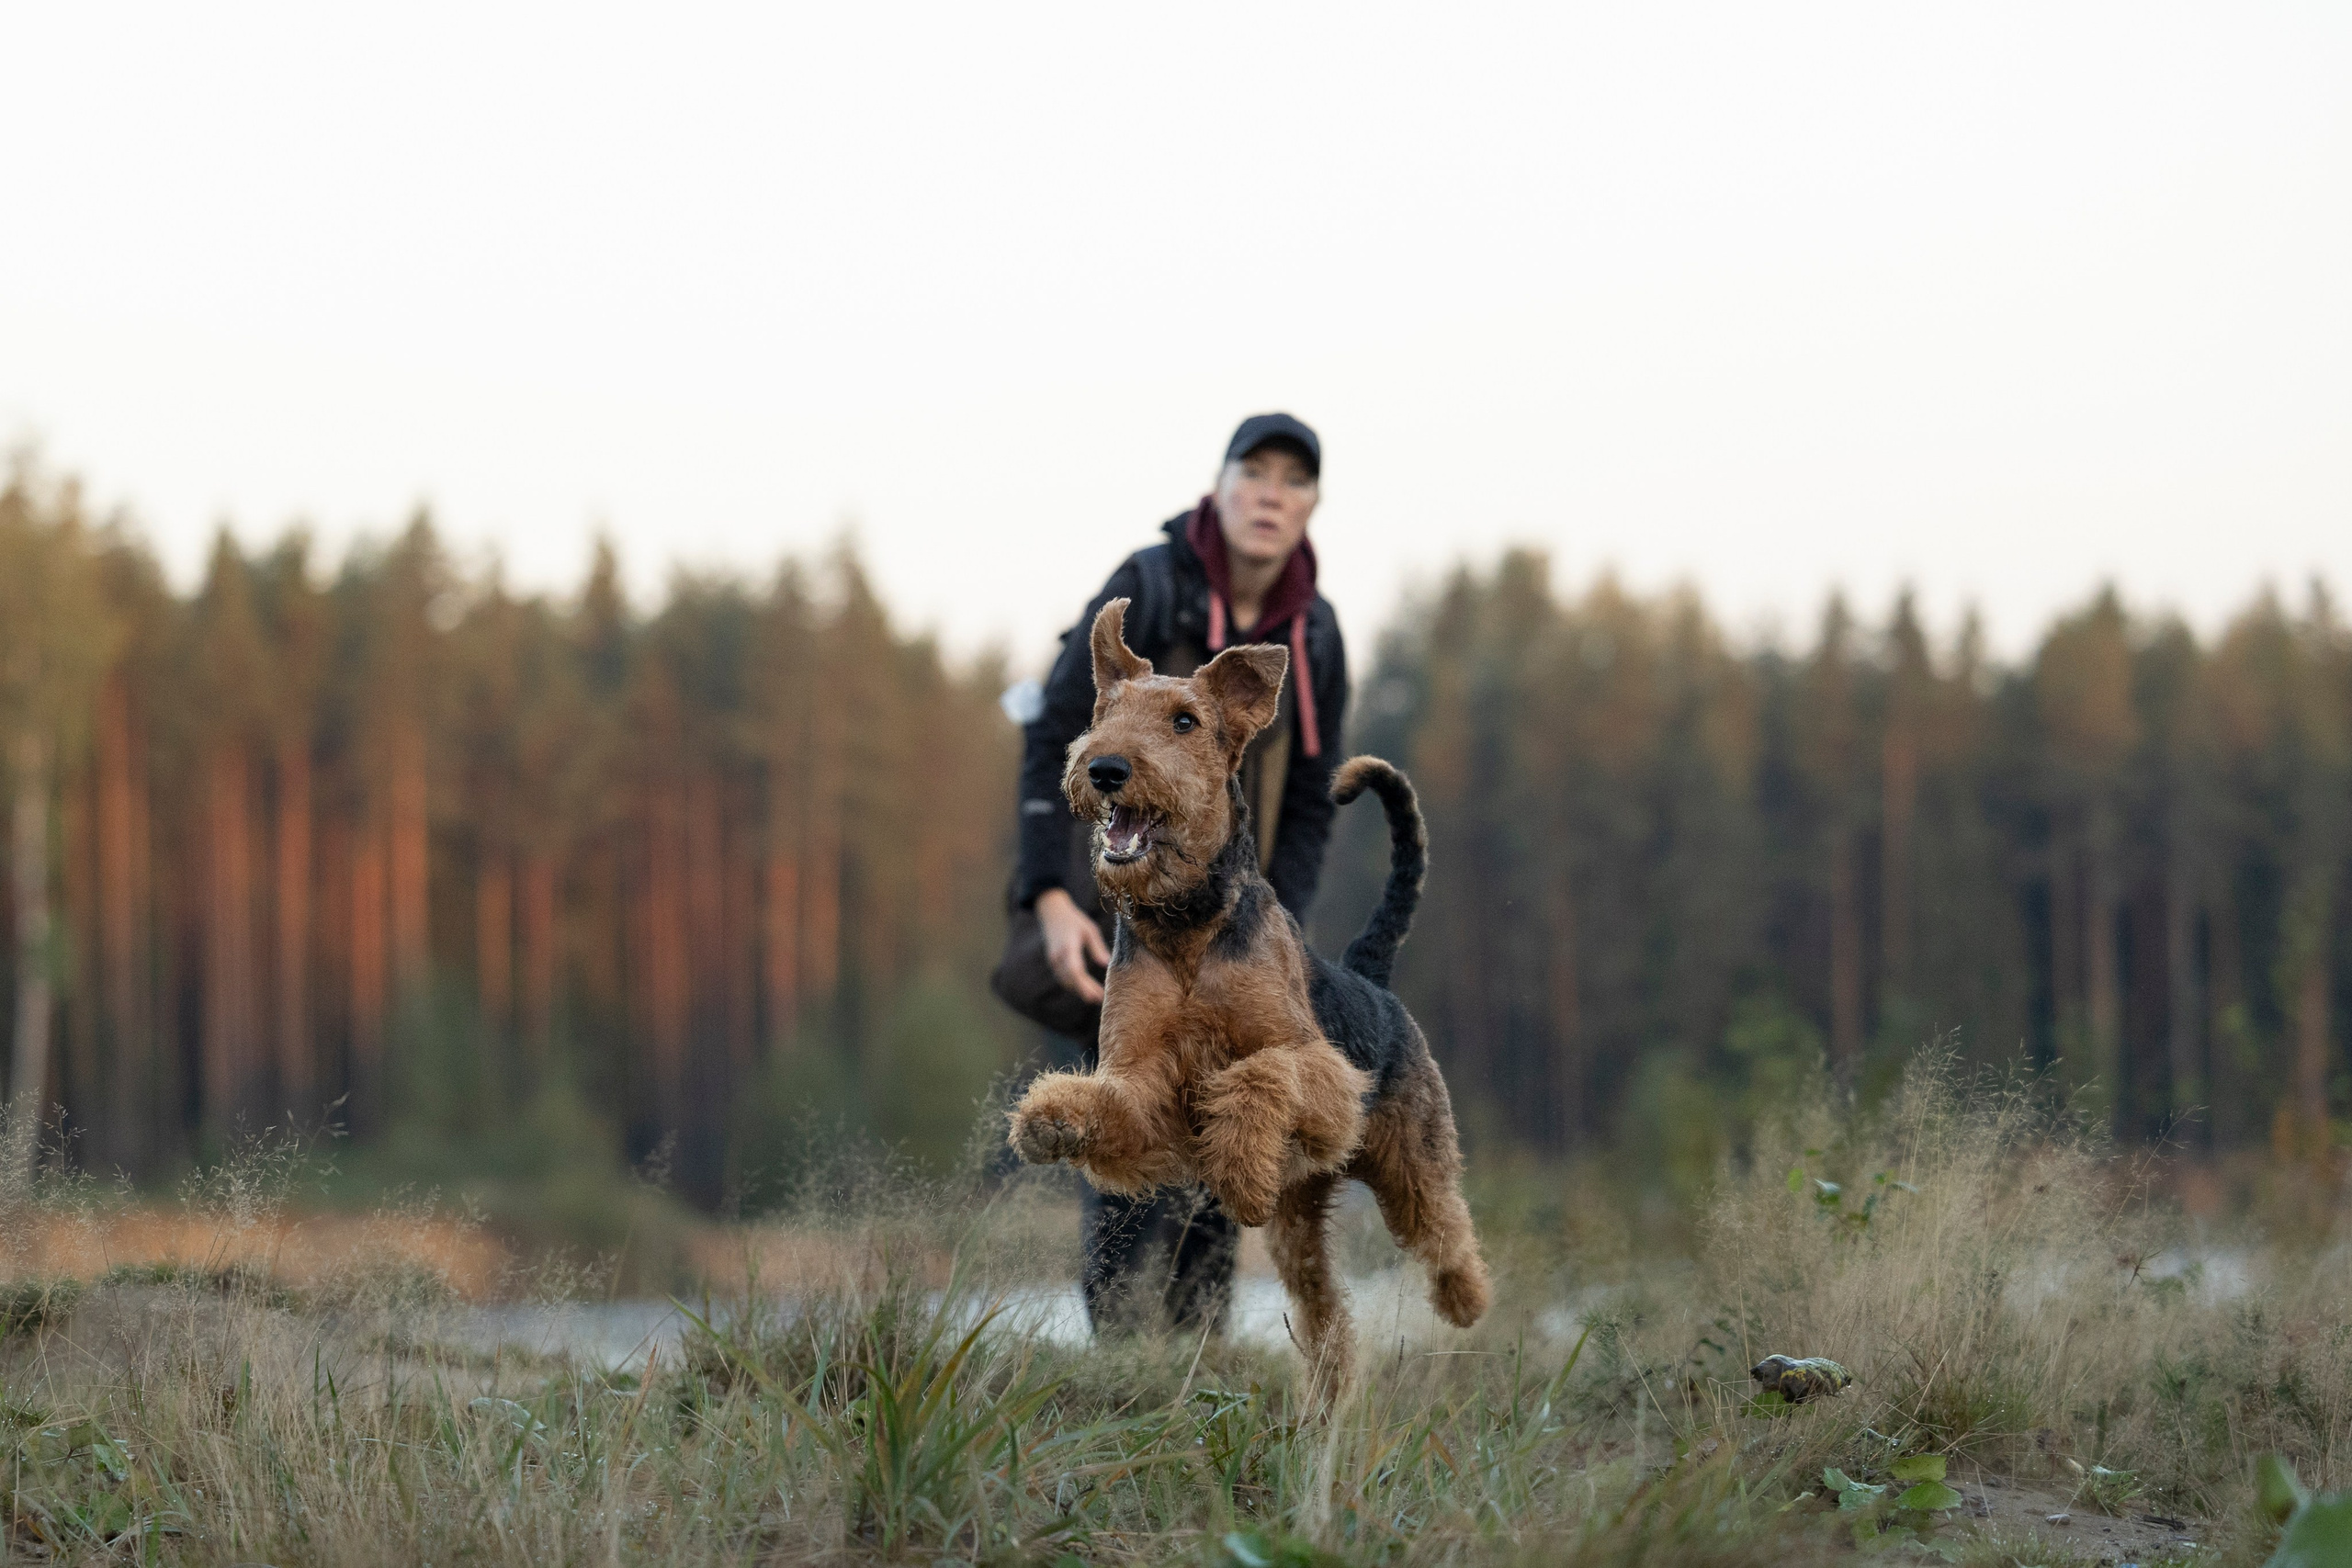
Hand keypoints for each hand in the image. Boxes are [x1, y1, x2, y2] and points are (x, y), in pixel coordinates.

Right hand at [1034, 888, 1109, 1004]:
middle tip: (1102, 999)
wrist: (1052, 913)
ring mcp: (1053, 960)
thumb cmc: (1074, 920)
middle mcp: (1058, 956)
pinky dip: (1074, 985)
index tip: (1097, 994)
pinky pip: (1063, 978)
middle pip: (1071, 980)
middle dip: (1085, 991)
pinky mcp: (1053, 962)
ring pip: (1066, 981)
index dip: (1085, 985)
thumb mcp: (1090, 930)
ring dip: (1079, 990)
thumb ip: (1097, 947)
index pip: (1076, 971)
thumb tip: (1107, 964)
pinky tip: (1085, 988)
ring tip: (1096, 997)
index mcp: (1068, 946)